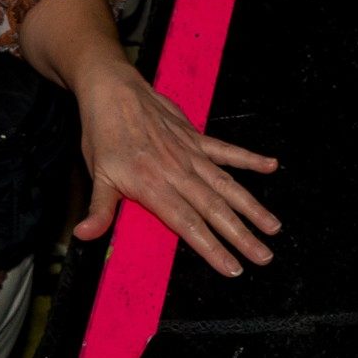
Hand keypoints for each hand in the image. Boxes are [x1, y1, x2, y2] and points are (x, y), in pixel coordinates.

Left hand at [69, 58, 281, 279]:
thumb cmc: (103, 133)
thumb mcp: (96, 174)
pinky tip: (271, 165)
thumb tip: (84, 236)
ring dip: (251, 206)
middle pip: (215, 209)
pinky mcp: (195, 136)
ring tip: (273, 226)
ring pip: (227, 184)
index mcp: (153, 185)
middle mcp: (177, 171)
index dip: (212, 248)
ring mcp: (190, 152)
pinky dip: (249, 158)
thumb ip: (99, 209)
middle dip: (242, 235)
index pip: (188, 224)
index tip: (232, 268)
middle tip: (264, 256)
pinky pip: (226, 149)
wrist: (112, 88)